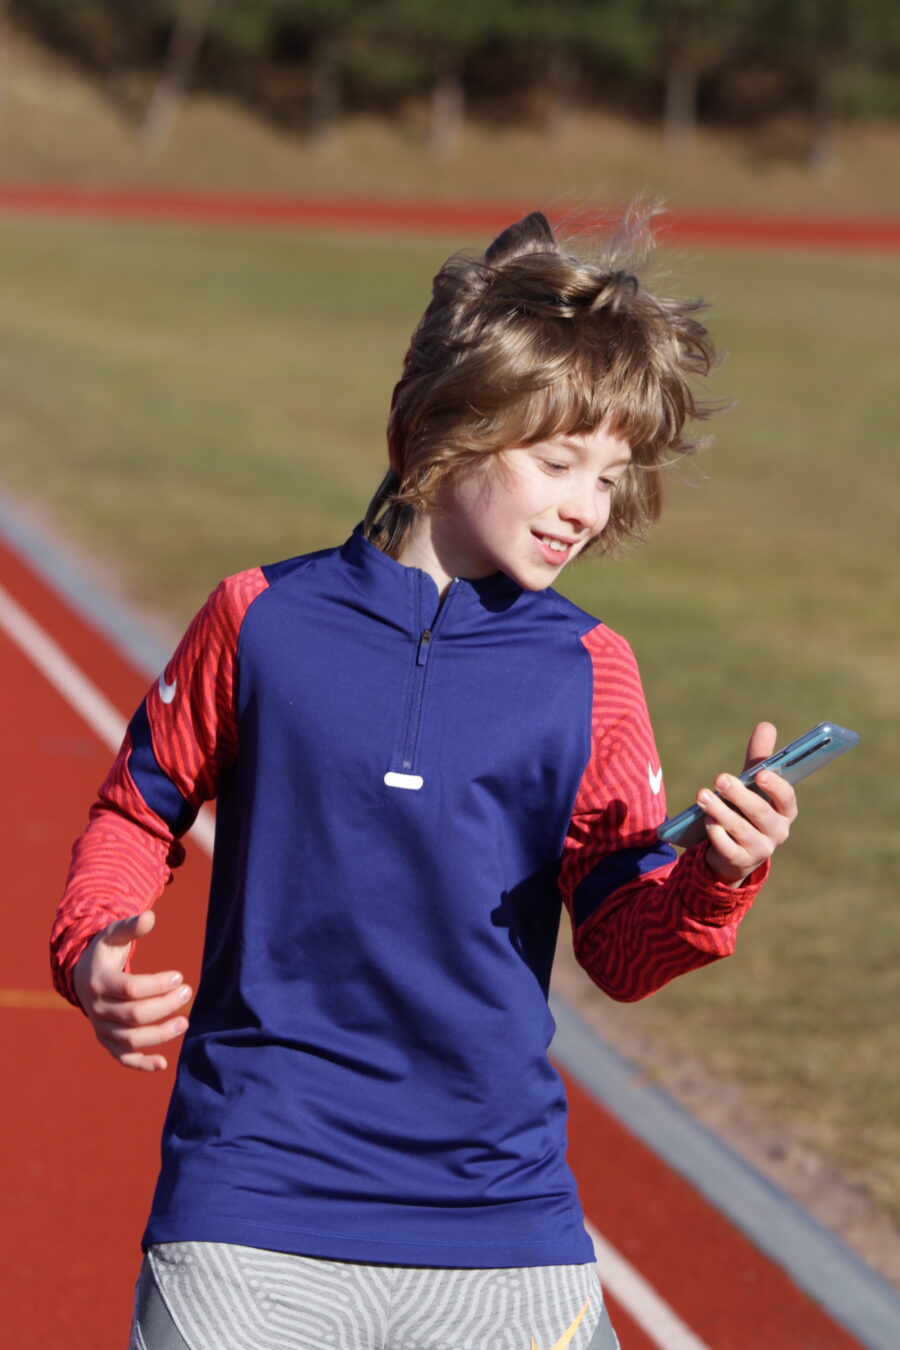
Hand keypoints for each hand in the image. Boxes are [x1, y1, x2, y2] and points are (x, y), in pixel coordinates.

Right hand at [72, 910, 191, 1071]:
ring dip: (160, 1035)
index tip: (179, 977)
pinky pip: (122, 1058)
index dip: (157, 985)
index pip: (130, 989)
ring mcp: (101, 1028)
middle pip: (134, 1015)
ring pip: (130, 1039)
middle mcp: (97, 1008)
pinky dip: (141, 1064)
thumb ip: (131, 926)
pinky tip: (164, 1064)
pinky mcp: (107, 1041)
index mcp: (98, 981)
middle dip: (165, 1006)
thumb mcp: (113, 934)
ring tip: (185, 1022)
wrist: (82, 976)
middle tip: (188, 992)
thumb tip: (150, 916)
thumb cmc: (105, 952)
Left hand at [698, 722, 797, 887]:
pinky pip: (727, 847)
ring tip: (702, 795)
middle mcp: (777, 832)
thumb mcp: (752, 785)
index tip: (760, 774)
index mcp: (785, 811)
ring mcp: (760, 849)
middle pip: (760, 813)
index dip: (775, 787)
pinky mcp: (740, 862)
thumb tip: (766, 724)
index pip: (786, 799)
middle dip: (739, 795)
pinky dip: (715, 833)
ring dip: (720, 811)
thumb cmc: (747, 810)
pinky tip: (706, 821)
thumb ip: (759, 758)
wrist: (734, 852)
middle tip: (720, 779)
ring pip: (740, 829)